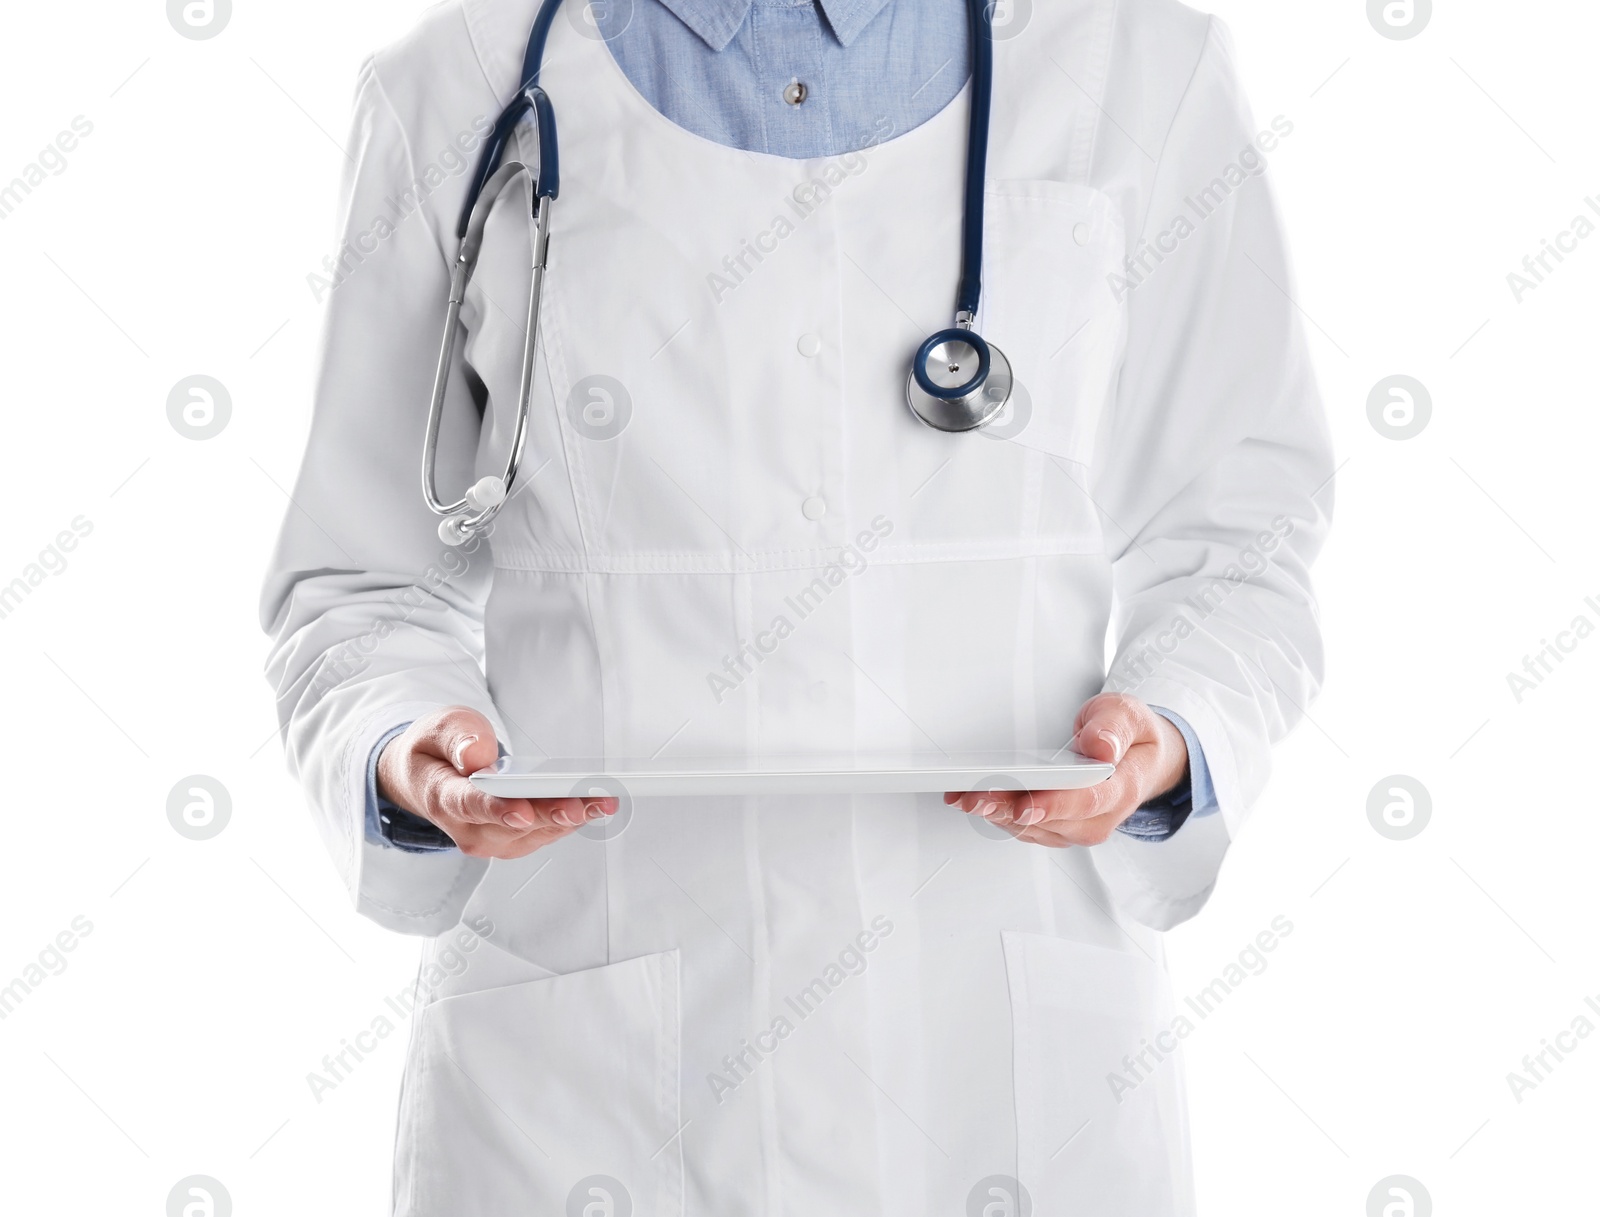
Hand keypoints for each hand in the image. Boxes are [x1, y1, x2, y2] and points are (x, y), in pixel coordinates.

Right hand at [376, 706, 616, 859]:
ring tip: (602, 802)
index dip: (498, 810)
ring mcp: (490, 838)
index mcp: (441, 796)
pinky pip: (544, 833)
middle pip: (513, 825)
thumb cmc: (437, 751)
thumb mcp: (438, 728)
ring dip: (570, 819)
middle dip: (550, 814)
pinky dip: (570, 820)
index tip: (522, 812)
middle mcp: (466, 827)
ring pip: (535, 833)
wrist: (428, 776)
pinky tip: (594, 806)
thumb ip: (456, 739)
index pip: (469, 805)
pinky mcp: (511, 840)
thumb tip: (475, 755)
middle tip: (582, 805)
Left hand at [942, 693, 1188, 847]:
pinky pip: (1026, 828)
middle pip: (1048, 819)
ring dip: (996, 815)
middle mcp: (1099, 816)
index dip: (1052, 804)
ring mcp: (1078, 826)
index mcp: (1120, 788)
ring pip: (1032, 828)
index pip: (1085, 802)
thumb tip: (1101, 748)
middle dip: (1007, 810)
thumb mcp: (1129, 716)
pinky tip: (976, 801)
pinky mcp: (1059, 828)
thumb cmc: (1131, 738)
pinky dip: (999, 816)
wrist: (1141, 760)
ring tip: (965, 798)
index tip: (1023, 803)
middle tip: (973, 798)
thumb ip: (1114, 728)